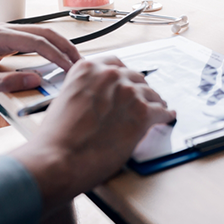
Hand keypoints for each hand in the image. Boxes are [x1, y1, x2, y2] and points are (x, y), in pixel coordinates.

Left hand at [0, 24, 80, 98]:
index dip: (56, 54)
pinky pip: (36, 38)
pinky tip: (58, 55)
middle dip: (65, 46)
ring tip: (74, 59)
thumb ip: (5, 83)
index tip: (68, 67)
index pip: (36, 42)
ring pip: (42, 33)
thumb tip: (34, 79)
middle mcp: (3, 29)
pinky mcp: (8, 39)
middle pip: (44, 32)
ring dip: (60, 44)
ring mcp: (6, 32)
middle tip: (79, 62)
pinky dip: (51, 46)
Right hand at [12, 56, 175, 209]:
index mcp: (87, 69)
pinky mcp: (142, 113)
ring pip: (151, 93)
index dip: (123, 76)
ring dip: (153, 102)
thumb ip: (85, 91)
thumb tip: (99, 99)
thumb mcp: (65, 100)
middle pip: (135, 78)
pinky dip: (165, 116)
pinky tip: (167, 117)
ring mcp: (128, 93)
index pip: (115, 64)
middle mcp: (110, 75)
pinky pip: (161, 111)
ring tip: (156, 108)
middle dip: (138, 90)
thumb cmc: (56, 138)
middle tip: (139, 100)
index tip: (127, 82)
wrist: (58, 159)